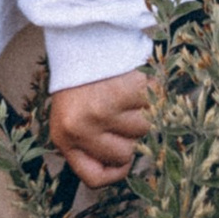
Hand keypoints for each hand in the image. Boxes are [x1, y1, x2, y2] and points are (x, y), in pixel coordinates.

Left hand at [49, 64, 152, 185]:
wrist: (82, 39)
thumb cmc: (79, 82)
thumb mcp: (69, 119)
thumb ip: (88, 147)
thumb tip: (123, 167)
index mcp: (65, 138)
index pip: (94, 178)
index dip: (114, 172)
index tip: (123, 161)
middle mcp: (82, 128)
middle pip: (126, 154)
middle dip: (129, 136)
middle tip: (119, 111)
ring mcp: (105, 110)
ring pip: (144, 129)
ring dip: (142, 113)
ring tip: (124, 94)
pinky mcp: (125, 90)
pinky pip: (154, 105)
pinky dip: (152, 93)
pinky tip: (135, 83)